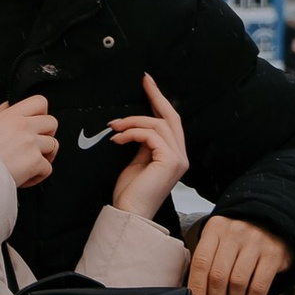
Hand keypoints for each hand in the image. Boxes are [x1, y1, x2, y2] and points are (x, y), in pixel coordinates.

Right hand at [0, 94, 60, 189]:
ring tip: (29, 163)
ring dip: (44, 156)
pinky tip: (25, 177)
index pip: (39, 102)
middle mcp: (23, 126)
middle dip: (47, 134)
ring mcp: (31, 144)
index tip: (37, 122)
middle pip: (52, 122)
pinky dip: (39, 175)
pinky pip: (48, 168)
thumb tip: (7, 107)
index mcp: (11, 116)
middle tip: (36, 144)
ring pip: (53, 145)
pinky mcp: (36, 162)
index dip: (42, 113)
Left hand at [104, 72, 187, 219]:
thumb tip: (139, 126)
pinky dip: (131, 133)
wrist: (129, 214)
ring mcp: (178, 159)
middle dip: (156, 96)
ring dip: (132, 121)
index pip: (170, 122)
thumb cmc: (130, 193)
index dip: (160, 100)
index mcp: (174, 155)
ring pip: (158, 124)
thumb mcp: (138, 161)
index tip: (148, 83)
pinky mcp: (170, 161)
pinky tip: (117, 139)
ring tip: (113, 127)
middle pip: (171, 117)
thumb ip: (144, 144)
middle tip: (144, 80)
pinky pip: (151, 135)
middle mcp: (181, 156)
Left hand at [188, 214, 291, 294]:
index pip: (201, 262)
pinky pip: (259, 286)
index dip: (197, 288)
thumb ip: (208, 261)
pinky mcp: (273, 254)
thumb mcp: (220, 239)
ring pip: (238, 282)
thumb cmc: (240, 238)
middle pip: (218, 275)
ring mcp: (255, 243)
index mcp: (216, 229)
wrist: (272, 222)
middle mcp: (234, 233)